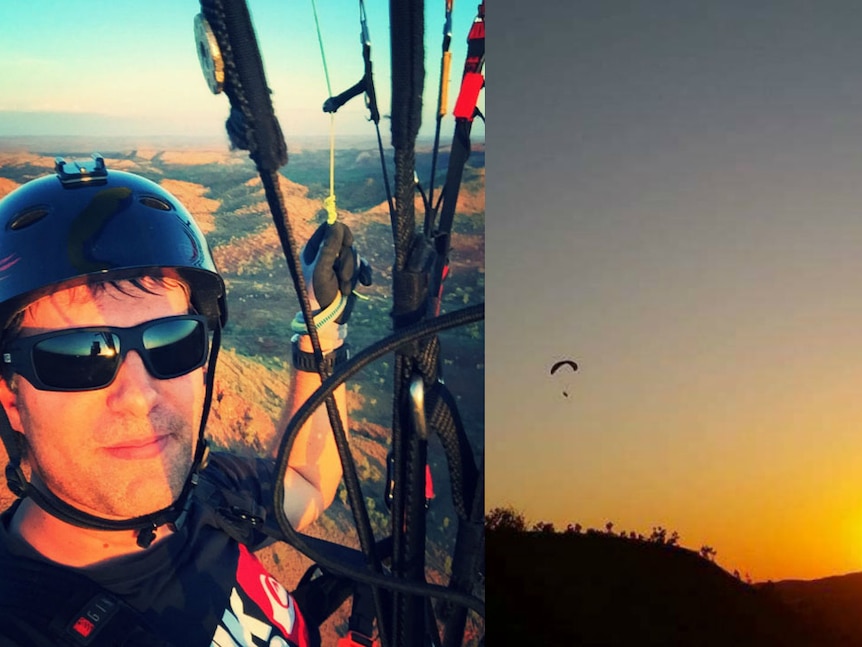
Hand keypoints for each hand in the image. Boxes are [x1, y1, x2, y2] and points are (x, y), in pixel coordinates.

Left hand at [292, 222, 371, 348]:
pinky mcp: (351, 273)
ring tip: (344, 289)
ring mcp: (339, 264)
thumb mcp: (322, 269)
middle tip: (341, 277)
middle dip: (348, 262)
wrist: (328, 318)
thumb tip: (337, 224)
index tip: (347, 243)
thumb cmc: (318, 294)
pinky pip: (364, 266)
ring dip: (353, 273)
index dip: (341, 234)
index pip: (330, 229)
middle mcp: (327, 254)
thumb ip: (329, 247)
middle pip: (346, 243)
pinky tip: (366, 283)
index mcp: (314, 249)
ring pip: (356, 256)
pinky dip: (365, 274)